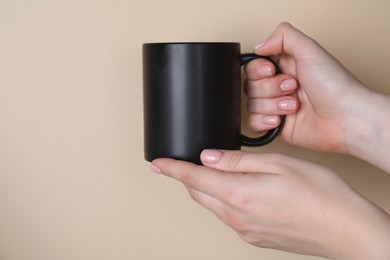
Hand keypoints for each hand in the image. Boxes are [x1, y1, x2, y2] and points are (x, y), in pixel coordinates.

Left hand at [151, 150, 389, 258]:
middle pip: (199, 194)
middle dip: (188, 178)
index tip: (157, 163)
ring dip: (206, 189)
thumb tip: (209, 157)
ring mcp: (245, 230)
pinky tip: (238, 191)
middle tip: (185, 163)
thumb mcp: (278, 164)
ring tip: (213, 173)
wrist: (346, 229)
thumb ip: (238, 162)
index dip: (172, 169)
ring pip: (213, 206)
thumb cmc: (320, 193)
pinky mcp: (255, 237)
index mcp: (239, 194)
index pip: (193, 179)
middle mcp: (237, 217)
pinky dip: (224, 201)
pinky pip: (229, 216)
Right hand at [245, 22, 372, 153]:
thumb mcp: (311, 50)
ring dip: (273, 105)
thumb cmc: (335, 86)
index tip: (271, 70)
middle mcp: (279, 85)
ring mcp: (277, 106)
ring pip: (251, 105)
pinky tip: (282, 120)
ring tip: (295, 106)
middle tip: (293, 87)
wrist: (347, 119)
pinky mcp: (277, 126)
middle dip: (271, 88)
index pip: (253, 65)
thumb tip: (259, 46)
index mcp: (286, 66)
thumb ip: (283, 36)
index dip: (258, 69)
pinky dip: (265, 121)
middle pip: (250, 85)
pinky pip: (253, 123)